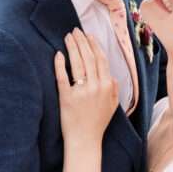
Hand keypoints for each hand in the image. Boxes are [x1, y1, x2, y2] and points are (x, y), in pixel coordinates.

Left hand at [55, 28, 118, 143]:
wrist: (85, 141)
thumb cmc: (98, 123)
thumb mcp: (112, 106)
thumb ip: (114, 89)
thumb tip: (112, 76)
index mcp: (107, 86)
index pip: (101, 60)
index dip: (94, 45)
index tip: (88, 35)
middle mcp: (95, 86)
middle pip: (88, 57)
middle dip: (81, 41)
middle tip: (75, 31)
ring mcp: (81, 92)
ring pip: (77, 63)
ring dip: (72, 47)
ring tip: (67, 37)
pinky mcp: (66, 98)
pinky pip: (62, 77)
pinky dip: (60, 64)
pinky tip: (58, 54)